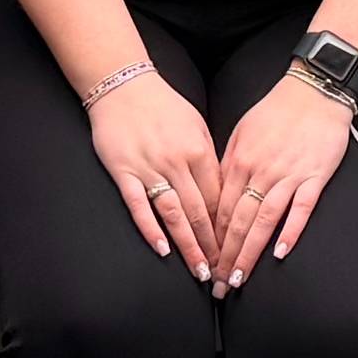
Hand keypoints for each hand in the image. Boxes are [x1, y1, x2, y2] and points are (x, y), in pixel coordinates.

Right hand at [87, 62, 223, 274]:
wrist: (123, 84)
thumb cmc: (163, 105)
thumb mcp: (196, 124)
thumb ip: (208, 157)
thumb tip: (222, 190)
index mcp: (199, 150)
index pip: (219, 197)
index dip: (228, 227)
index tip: (235, 249)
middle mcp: (177, 162)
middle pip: (200, 212)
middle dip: (213, 246)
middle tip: (223, 273)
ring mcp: (149, 168)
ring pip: (174, 214)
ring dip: (188, 246)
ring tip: (199, 271)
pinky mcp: (124, 172)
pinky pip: (139, 206)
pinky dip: (151, 229)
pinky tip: (162, 249)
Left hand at [209, 73, 355, 288]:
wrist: (314, 91)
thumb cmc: (276, 111)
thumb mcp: (240, 131)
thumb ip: (227, 163)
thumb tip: (214, 194)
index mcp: (239, 161)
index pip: (220, 209)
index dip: (210, 240)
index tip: (204, 262)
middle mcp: (260, 172)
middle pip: (237, 222)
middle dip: (225, 257)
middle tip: (217, 284)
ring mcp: (288, 176)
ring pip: (263, 222)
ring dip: (249, 253)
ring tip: (239, 279)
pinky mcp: (314, 177)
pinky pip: (300, 209)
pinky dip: (290, 232)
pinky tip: (280, 254)